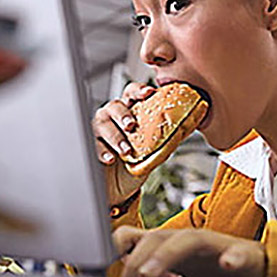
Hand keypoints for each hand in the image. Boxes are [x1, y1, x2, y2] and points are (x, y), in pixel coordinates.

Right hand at [91, 82, 155, 204]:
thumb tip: (185, 128)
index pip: (132, 93)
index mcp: (130, 111)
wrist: (120, 186)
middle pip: (115, 105)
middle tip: (132, 126)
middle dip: (123, 114)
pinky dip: (102, 151)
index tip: (149, 93)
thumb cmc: (137, 162)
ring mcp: (100, 130)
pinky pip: (92, 144)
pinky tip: (110, 158)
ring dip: (115, 137)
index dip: (139, 90)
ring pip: (102, 123)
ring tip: (126, 150)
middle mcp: (113, 116)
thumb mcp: (155, 151)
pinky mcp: (90, 145)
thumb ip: (167, 139)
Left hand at [113, 226, 265, 276]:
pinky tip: (227, 264)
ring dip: (166, 256)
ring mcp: (216, 247)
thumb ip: (152, 267)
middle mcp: (190, 242)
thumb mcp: (177, 275)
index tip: (99, 265)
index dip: (116, 245)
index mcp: (172, 247)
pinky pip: (239, 255)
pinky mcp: (243, 257)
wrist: (260, 276)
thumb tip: (121, 271)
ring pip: (189, 241)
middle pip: (157, 238)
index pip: (140, 236)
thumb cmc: (217, 275)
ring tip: (148, 273)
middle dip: (136, 259)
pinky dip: (232, 258)